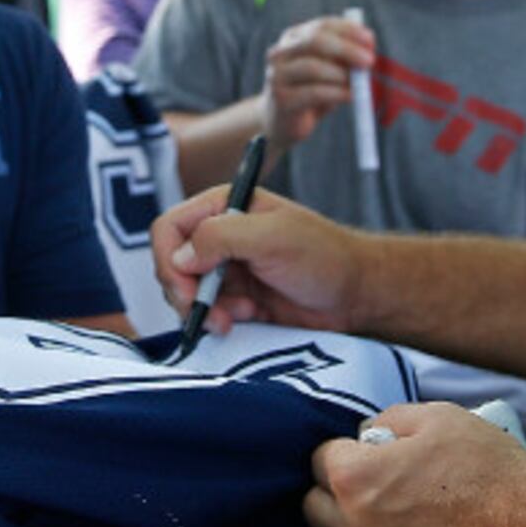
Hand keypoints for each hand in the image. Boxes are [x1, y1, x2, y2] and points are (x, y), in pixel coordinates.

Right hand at [152, 183, 363, 334]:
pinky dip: (218, 320)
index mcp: (223, 207)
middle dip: (184, 293)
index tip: (185, 290)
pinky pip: (205, 312)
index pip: (169, 228)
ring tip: (237, 316)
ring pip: (184, 293)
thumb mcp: (272, 237)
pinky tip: (246, 318)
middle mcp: (219, 235)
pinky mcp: (235, 297)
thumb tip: (179, 258)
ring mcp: (225, 268)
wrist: (357, 294)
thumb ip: (221, 238)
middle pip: (171, 264)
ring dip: (203, 310)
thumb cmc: (323, 256)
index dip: (168, 260)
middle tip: (208, 314)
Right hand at [261, 14, 376, 153]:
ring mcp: (277, 75)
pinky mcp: (281, 99)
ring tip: (360, 83)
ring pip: (312, 67)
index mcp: (293, 37)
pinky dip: (337, 93)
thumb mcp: (331, 70)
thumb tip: (369, 46)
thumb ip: (346, 57)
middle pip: (315, 41)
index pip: (322, 25)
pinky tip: (350, 96)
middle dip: (346, 49)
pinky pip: (313, 92)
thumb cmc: (312, 91)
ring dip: (341, 74)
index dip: (348, 30)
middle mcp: (280, 52)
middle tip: (369, 61)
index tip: (371, 39)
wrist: (284, 123)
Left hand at [304, 402, 525, 526]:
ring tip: (420, 522)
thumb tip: (372, 436)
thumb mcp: (440, 417)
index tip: (375, 455)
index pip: (321, 460)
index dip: (349, 452)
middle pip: (317, 510)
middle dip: (338, 495)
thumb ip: (390, 421)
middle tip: (381, 487)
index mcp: (354, 480)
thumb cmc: (489, 472)